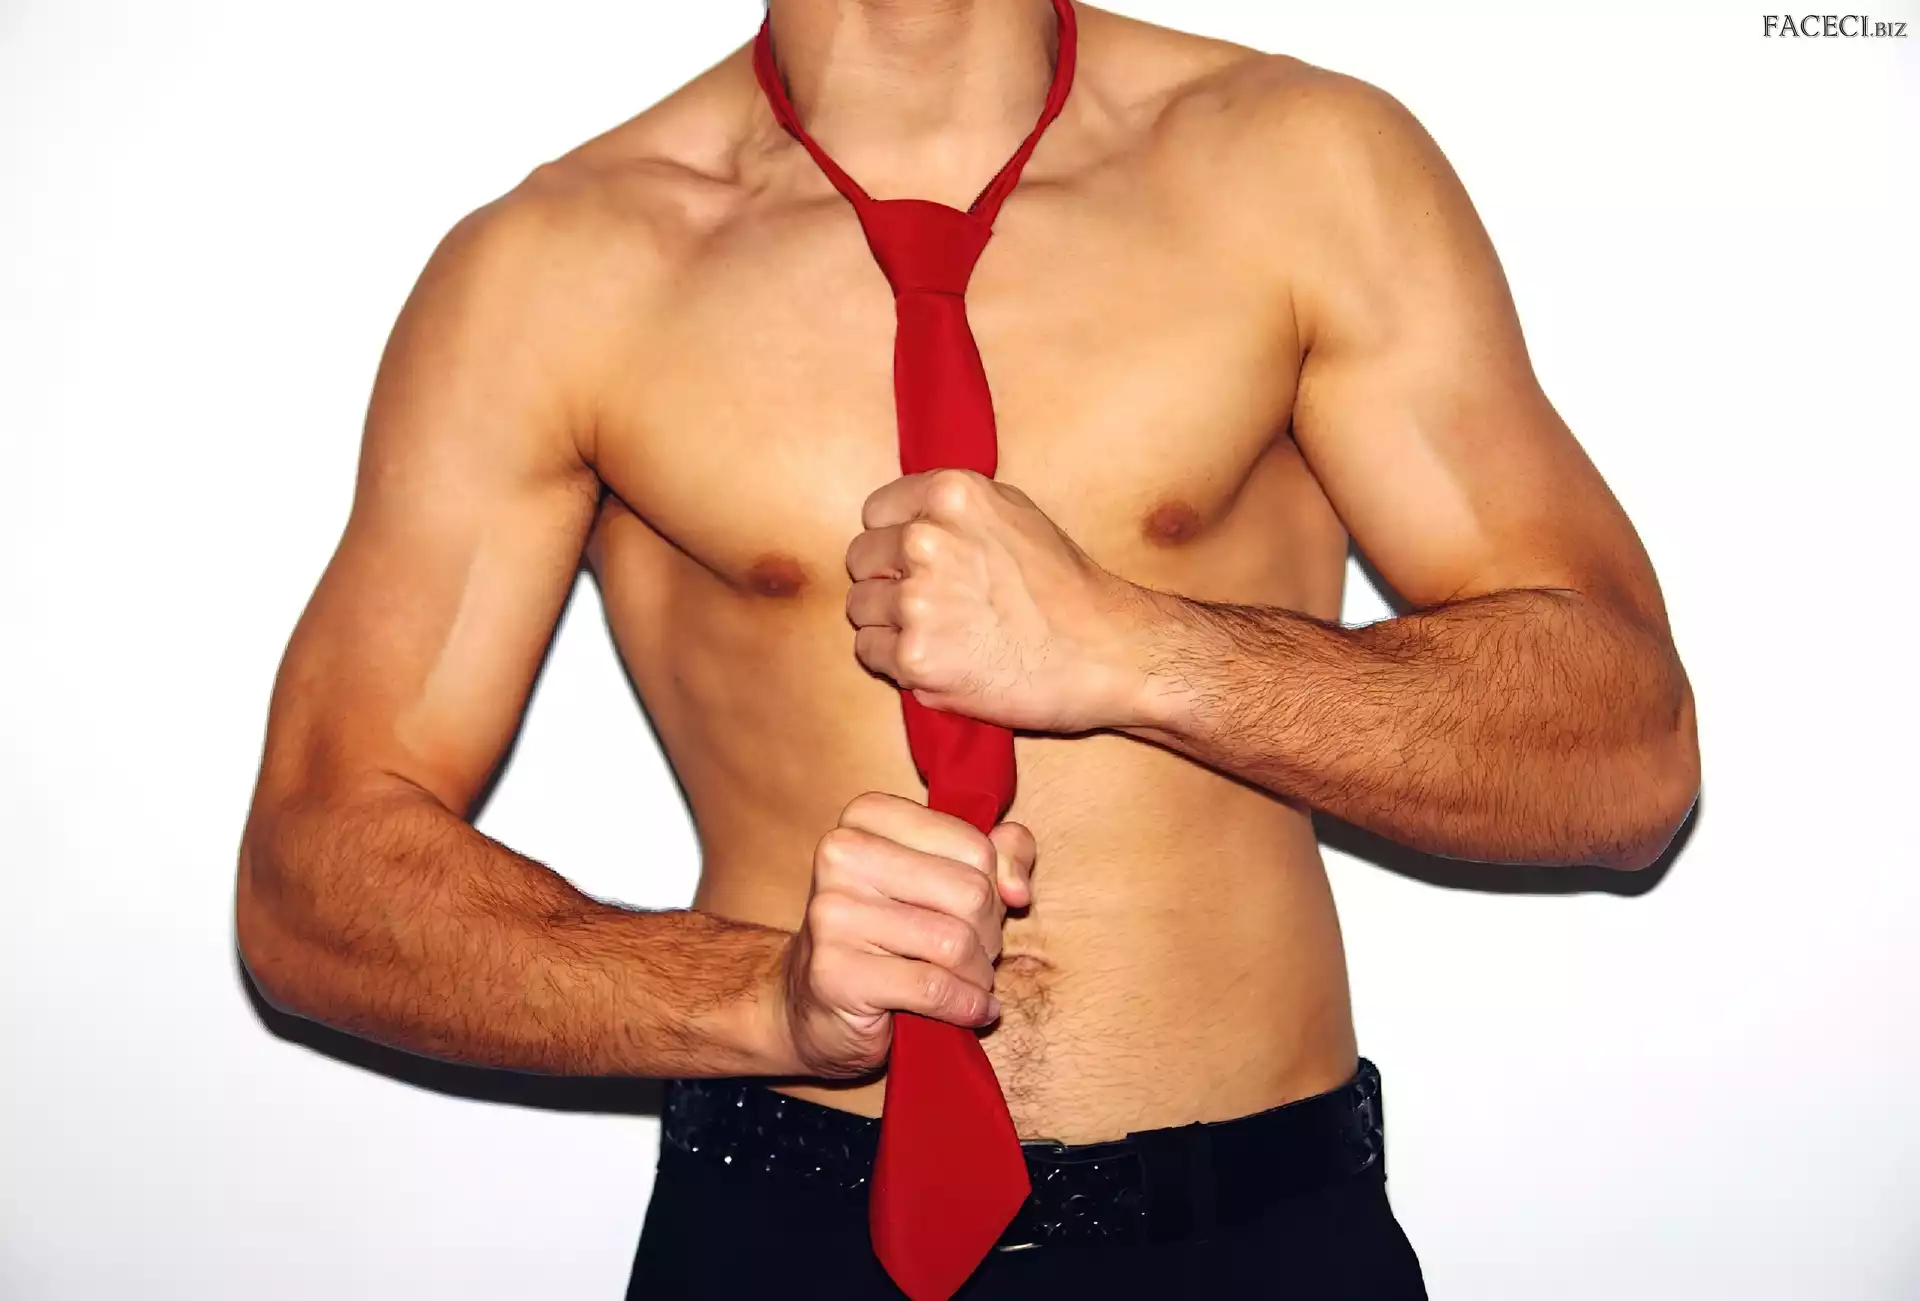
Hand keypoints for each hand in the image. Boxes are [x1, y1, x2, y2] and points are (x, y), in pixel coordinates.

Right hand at [779, 792, 1036, 1078]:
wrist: (812, 1004)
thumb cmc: (891, 935)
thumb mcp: (948, 879)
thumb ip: (999, 857)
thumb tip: (1017, 888)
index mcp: (868, 816)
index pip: (975, 845)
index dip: (994, 887)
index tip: (978, 909)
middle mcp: (842, 853)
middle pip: (970, 892)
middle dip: (988, 935)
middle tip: (973, 953)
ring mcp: (832, 912)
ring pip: (955, 942)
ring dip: (977, 975)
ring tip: (966, 981)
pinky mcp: (834, 971)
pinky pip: (933, 988)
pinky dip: (966, 1006)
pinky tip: (969, 1010)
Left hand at [845, 468, 1157, 732]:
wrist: (1105, 653)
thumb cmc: (1066, 589)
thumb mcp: (1014, 514)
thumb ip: (955, 510)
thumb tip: (904, 518)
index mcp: (949, 495)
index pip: (877, 513)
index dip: (897, 541)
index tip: (923, 563)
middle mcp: (926, 540)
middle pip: (862, 560)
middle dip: (889, 582)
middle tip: (936, 604)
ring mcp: (917, 601)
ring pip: (861, 609)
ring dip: (891, 624)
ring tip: (945, 634)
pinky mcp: (915, 657)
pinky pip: (870, 653)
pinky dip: (897, 661)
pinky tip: (942, 660)